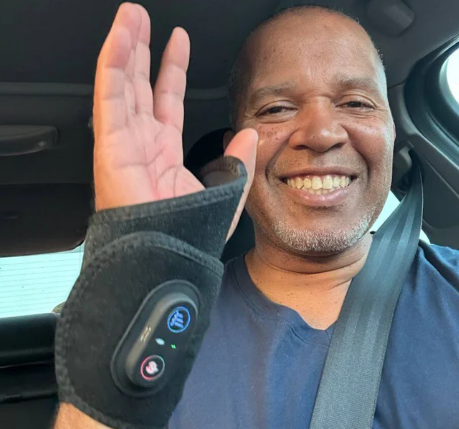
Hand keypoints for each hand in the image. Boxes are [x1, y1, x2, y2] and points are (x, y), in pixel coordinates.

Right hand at [93, 2, 257, 238]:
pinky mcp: (112, 146)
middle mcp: (143, 144)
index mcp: (165, 152)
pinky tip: (120, 41)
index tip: (179, 43)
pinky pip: (110, 98)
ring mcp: (125, 143)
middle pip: (140, 86)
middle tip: (143, 20)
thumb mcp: (226, 193)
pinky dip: (112, 67)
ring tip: (130, 17)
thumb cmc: (189, 234)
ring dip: (125, 49)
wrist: (168, 256)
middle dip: (143, 51)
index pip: (167, 100)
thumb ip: (238, 162)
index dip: (172, 70)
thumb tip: (249, 134)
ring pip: (121, 85)